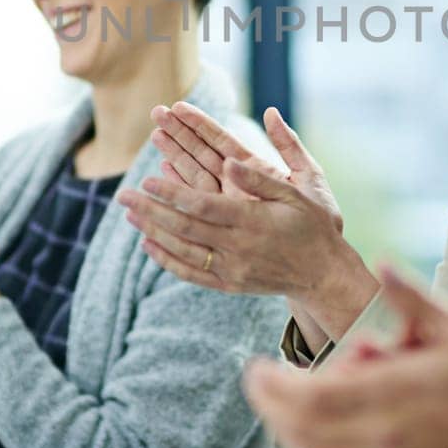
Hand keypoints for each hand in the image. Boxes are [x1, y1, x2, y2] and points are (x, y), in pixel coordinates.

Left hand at [119, 106, 376, 339]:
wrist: (323, 274)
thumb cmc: (311, 226)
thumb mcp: (294, 194)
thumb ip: (259, 178)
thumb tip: (229, 162)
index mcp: (252, 221)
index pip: (202, 206)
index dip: (172, 194)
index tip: (147, 179)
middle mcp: (238, 248)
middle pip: (184, 229)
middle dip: (151, 211)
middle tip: (124, 196)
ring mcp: (233, 270)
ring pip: (183, 252)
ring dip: (154, 233)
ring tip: (131, 216)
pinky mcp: (230, 285)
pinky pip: (192, 274)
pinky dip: (168, 261)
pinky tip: (150, 245)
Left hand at [241, 267, 447, 447]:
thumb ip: (413, 299)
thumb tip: (382, 265)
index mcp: (395, 393)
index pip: (312, 397)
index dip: (274, 386)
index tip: (255, 367)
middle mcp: (386, 436)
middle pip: (304, 428)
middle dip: (271, 405)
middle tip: (258, 381)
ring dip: (289, 429)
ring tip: (280, 400)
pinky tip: (316, 432)